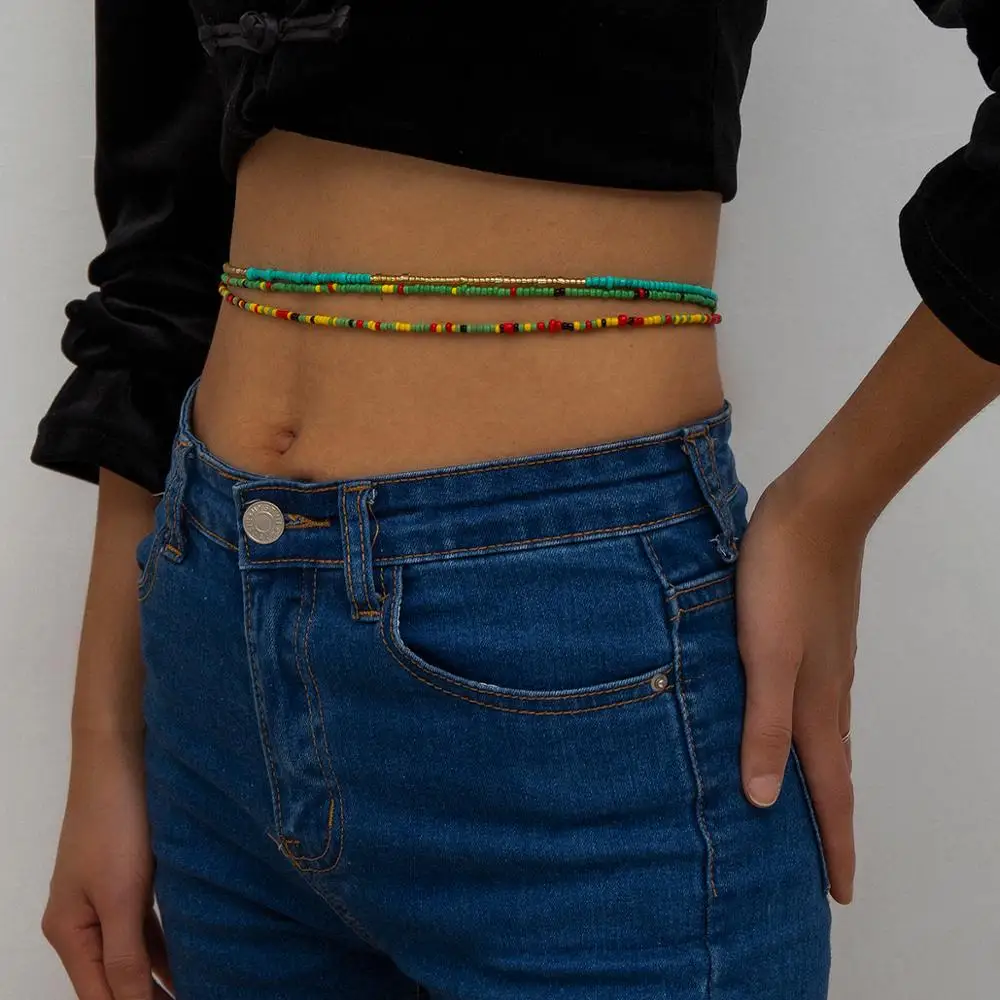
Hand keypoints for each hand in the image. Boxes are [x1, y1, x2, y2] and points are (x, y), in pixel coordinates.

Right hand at [41, 735, 173, 998]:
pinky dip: (167, 943)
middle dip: (149, 998)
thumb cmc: (117, 824)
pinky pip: (147, 923)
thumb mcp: (121, 896)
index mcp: (70, 933)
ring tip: (200, 989)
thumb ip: (124, 957)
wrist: (120, 756)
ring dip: (162, 974)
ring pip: (133, 952)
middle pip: (114, 979)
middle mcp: (82, 921)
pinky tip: (194, 955)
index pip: (100, 998)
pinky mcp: (129, 874)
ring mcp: (105, 896)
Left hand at [734, 474, 861, 903]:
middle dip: (830, 822)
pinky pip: (808, 704)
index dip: (835, 844)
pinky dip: (798, 733)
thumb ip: (763, 723)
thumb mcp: (765, 656)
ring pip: (820, 737)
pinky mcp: (810, 638)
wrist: (812, 514)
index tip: (842, 895)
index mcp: (816, 705)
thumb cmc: (783, 583)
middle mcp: (825, 692)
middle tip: (823, 865)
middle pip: (831, 771)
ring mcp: (821, 663)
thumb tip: (762, 798)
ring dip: (814, 779)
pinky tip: (778, 725)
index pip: (830, 791)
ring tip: (801, 807)